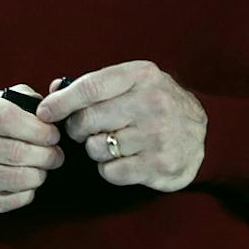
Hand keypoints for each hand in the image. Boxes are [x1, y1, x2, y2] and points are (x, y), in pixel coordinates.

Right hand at [0, 86, 63, 222]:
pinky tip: (27, 188)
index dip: (37, 127)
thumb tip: (45, 106)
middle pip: (14, 151)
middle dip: (46, 155)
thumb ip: (9, 100)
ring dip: (38, 176)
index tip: (52, 134)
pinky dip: (24, 195)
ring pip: (13, 178)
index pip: (5, 116)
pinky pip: (4, 201)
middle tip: (55, 156)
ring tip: (42, 171)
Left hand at [36, 61, 206, 191]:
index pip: (90, 87)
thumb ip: (95, 85)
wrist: (205, 135)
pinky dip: (109, 169)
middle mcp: (153, 103)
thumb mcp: (133, 83)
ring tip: (112, 144)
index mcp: (141, 76)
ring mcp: (159, 135)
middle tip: (86, 131)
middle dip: (77, 129)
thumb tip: (53, 90)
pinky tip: (123, 160)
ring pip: (97, 148)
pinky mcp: (161, 164)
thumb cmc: (157, 105)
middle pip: (88, 120)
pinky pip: (111, 172)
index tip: (44, 112)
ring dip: (96, 149)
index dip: (60, 102)